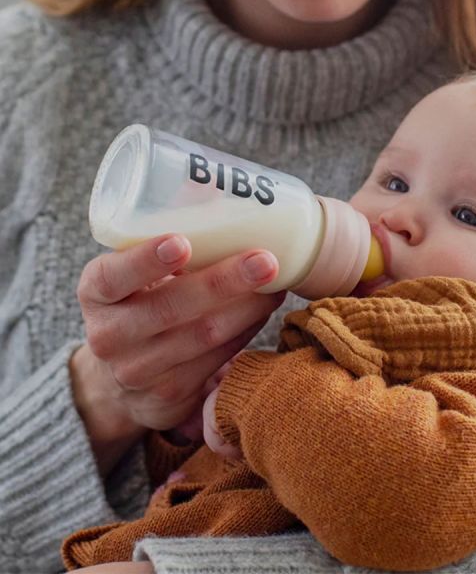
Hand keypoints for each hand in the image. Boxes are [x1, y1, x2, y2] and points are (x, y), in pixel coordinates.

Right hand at [72, 234, 282, 473]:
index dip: (145, 261)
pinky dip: (246, 330)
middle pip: (169, 308)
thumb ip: (166, 226)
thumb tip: (213, 183)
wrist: (119, 376)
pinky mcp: (170, 396)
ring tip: (278, 280)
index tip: (181, 243)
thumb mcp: (133, 265)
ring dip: (247, 307)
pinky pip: (217, 358)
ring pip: (202, 336)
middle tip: (265, 260)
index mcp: (95, 293)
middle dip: (223, 282)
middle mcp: (109, 335)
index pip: (112, 277)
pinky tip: (265, 307)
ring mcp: (138, 371)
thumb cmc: (138, 297)